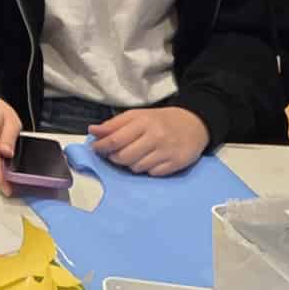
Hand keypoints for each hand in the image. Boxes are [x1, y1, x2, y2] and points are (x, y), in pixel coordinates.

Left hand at [88, 107, 210, 177]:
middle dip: (114, 158)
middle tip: (116, 154)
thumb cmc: (161, 120)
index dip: (101, 147)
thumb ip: (114, 124)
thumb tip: (93, 131)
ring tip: (135, 155)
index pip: (115, 140)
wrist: (195, 124)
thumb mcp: (137, 115)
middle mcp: (155, 136)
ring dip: (130, 164)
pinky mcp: (176, 164)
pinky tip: (150, 160)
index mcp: (144, 122)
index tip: (96, 149)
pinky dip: (146, 169)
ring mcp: (166, 151)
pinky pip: (151, 173)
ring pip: (136, 167)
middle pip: (123, 157)